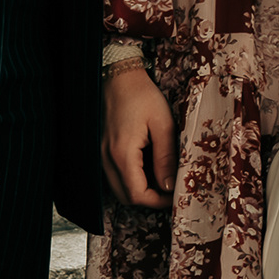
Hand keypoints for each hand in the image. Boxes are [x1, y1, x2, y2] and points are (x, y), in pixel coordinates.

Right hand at [103, 62, 173, 207]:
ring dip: (140, 189)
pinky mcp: (103, 150)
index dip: (158, 201)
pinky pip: (116, 175)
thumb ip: (166, 157)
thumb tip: (170, 185)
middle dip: (149, 199)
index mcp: (122, 153)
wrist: (119, 76)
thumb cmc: (141, 95)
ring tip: (162, 178)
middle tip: (170, 190)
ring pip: (119, 188)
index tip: (175, 195)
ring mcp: (102, 155)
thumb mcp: (162, 124)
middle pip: (126, 196)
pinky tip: (149, 167)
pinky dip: (132, 179)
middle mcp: (107, 158)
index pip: (137, 194)